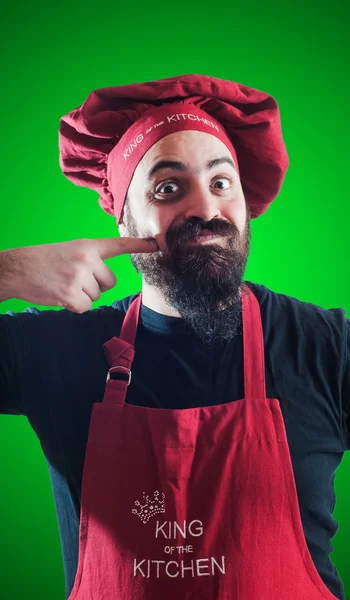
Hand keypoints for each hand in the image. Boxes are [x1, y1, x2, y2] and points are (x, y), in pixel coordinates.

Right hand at [4, 237, 157, 312]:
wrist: (17, 269)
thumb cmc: (42, 262)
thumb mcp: (69, 251)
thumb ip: (89, 260)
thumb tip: (105, 279)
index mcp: (87, 246)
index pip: (118, 245)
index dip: (139, 245)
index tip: (156, 244)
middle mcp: (86, 259)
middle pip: (110, 282)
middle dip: (96, 286)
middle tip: (74, 280)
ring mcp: (79, 276)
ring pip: (97, 296)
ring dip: (83, 296)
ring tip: (63, 285)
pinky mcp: (72, 294)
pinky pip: (86, 307)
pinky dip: (75, 307)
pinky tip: (61, 296)